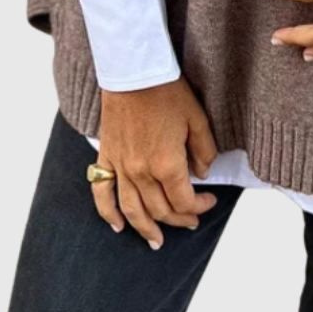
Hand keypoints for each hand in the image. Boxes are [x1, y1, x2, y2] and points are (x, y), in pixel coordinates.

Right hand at [91, 77, 219, 248]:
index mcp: (167, 164)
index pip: (184, 200)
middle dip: (179, 219)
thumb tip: (202, 174)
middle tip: (190, 222)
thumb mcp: (197, 119)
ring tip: (156, 241)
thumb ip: (203, 151)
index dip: (199, 207)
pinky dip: (108, 213)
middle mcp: (141, 171)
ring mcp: (120, 166)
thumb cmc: (168, 91)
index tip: (210, 201)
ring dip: (145, 229)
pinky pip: (102, 193)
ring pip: (132, 210)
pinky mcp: (106, 156)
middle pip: (160, 209)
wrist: (134, 70)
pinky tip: (118, 226)